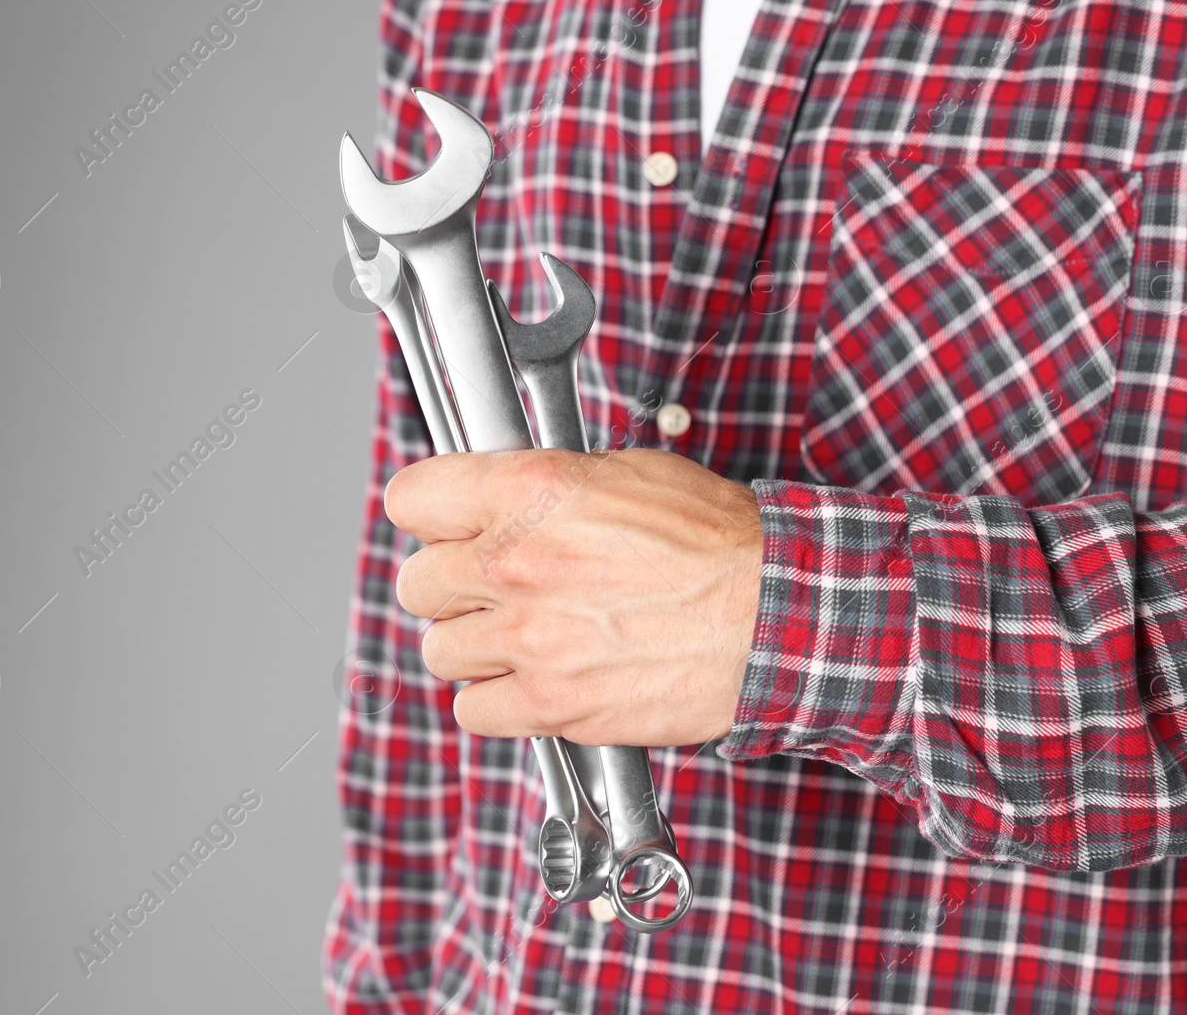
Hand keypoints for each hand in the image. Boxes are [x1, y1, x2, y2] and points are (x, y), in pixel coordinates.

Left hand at [384, 447, 762, 745]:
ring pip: (439, 651)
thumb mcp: (629, 473)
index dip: (430, 512)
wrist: (775, 616)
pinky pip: (474, 712)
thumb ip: (550, 485)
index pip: (412, 498)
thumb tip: (509, 497)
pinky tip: (535, 680)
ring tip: (521, 636)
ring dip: (473, 645)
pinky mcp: (550, 705)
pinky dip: (498, 702)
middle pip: (417, 583)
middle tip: (490, 586)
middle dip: (450, 584)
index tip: (443, 523)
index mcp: (530, 492)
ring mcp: (528, 639)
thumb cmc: (718, 544)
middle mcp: (516, 564)